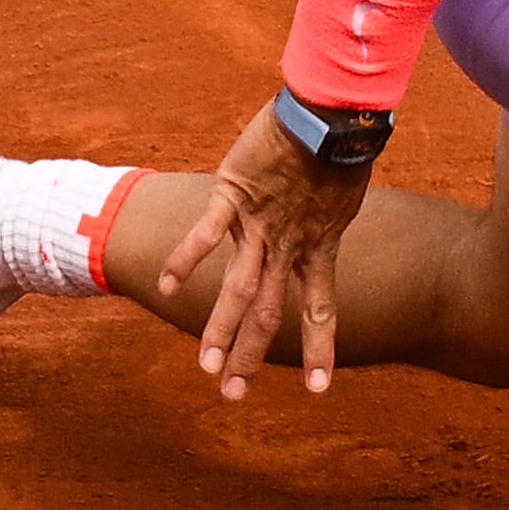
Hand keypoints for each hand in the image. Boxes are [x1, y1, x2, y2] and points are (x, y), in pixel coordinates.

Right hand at [153, 100, 369, 397]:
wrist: (330, 114)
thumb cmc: (340, 147)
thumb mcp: (342, 197)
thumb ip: (323, 219)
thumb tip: (322, 224)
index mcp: (318, 248)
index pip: (320, 310)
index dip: (319, 350)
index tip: (317, 390)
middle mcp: (288, 246)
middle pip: (268, 313)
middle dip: (249, 355)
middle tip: (233, 395)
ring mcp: (260, 225)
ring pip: (238, 288)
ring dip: (220, 329)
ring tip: (206, 367)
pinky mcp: (233, 195)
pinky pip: (206, 233)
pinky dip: (185, 259)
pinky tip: (166, 286)